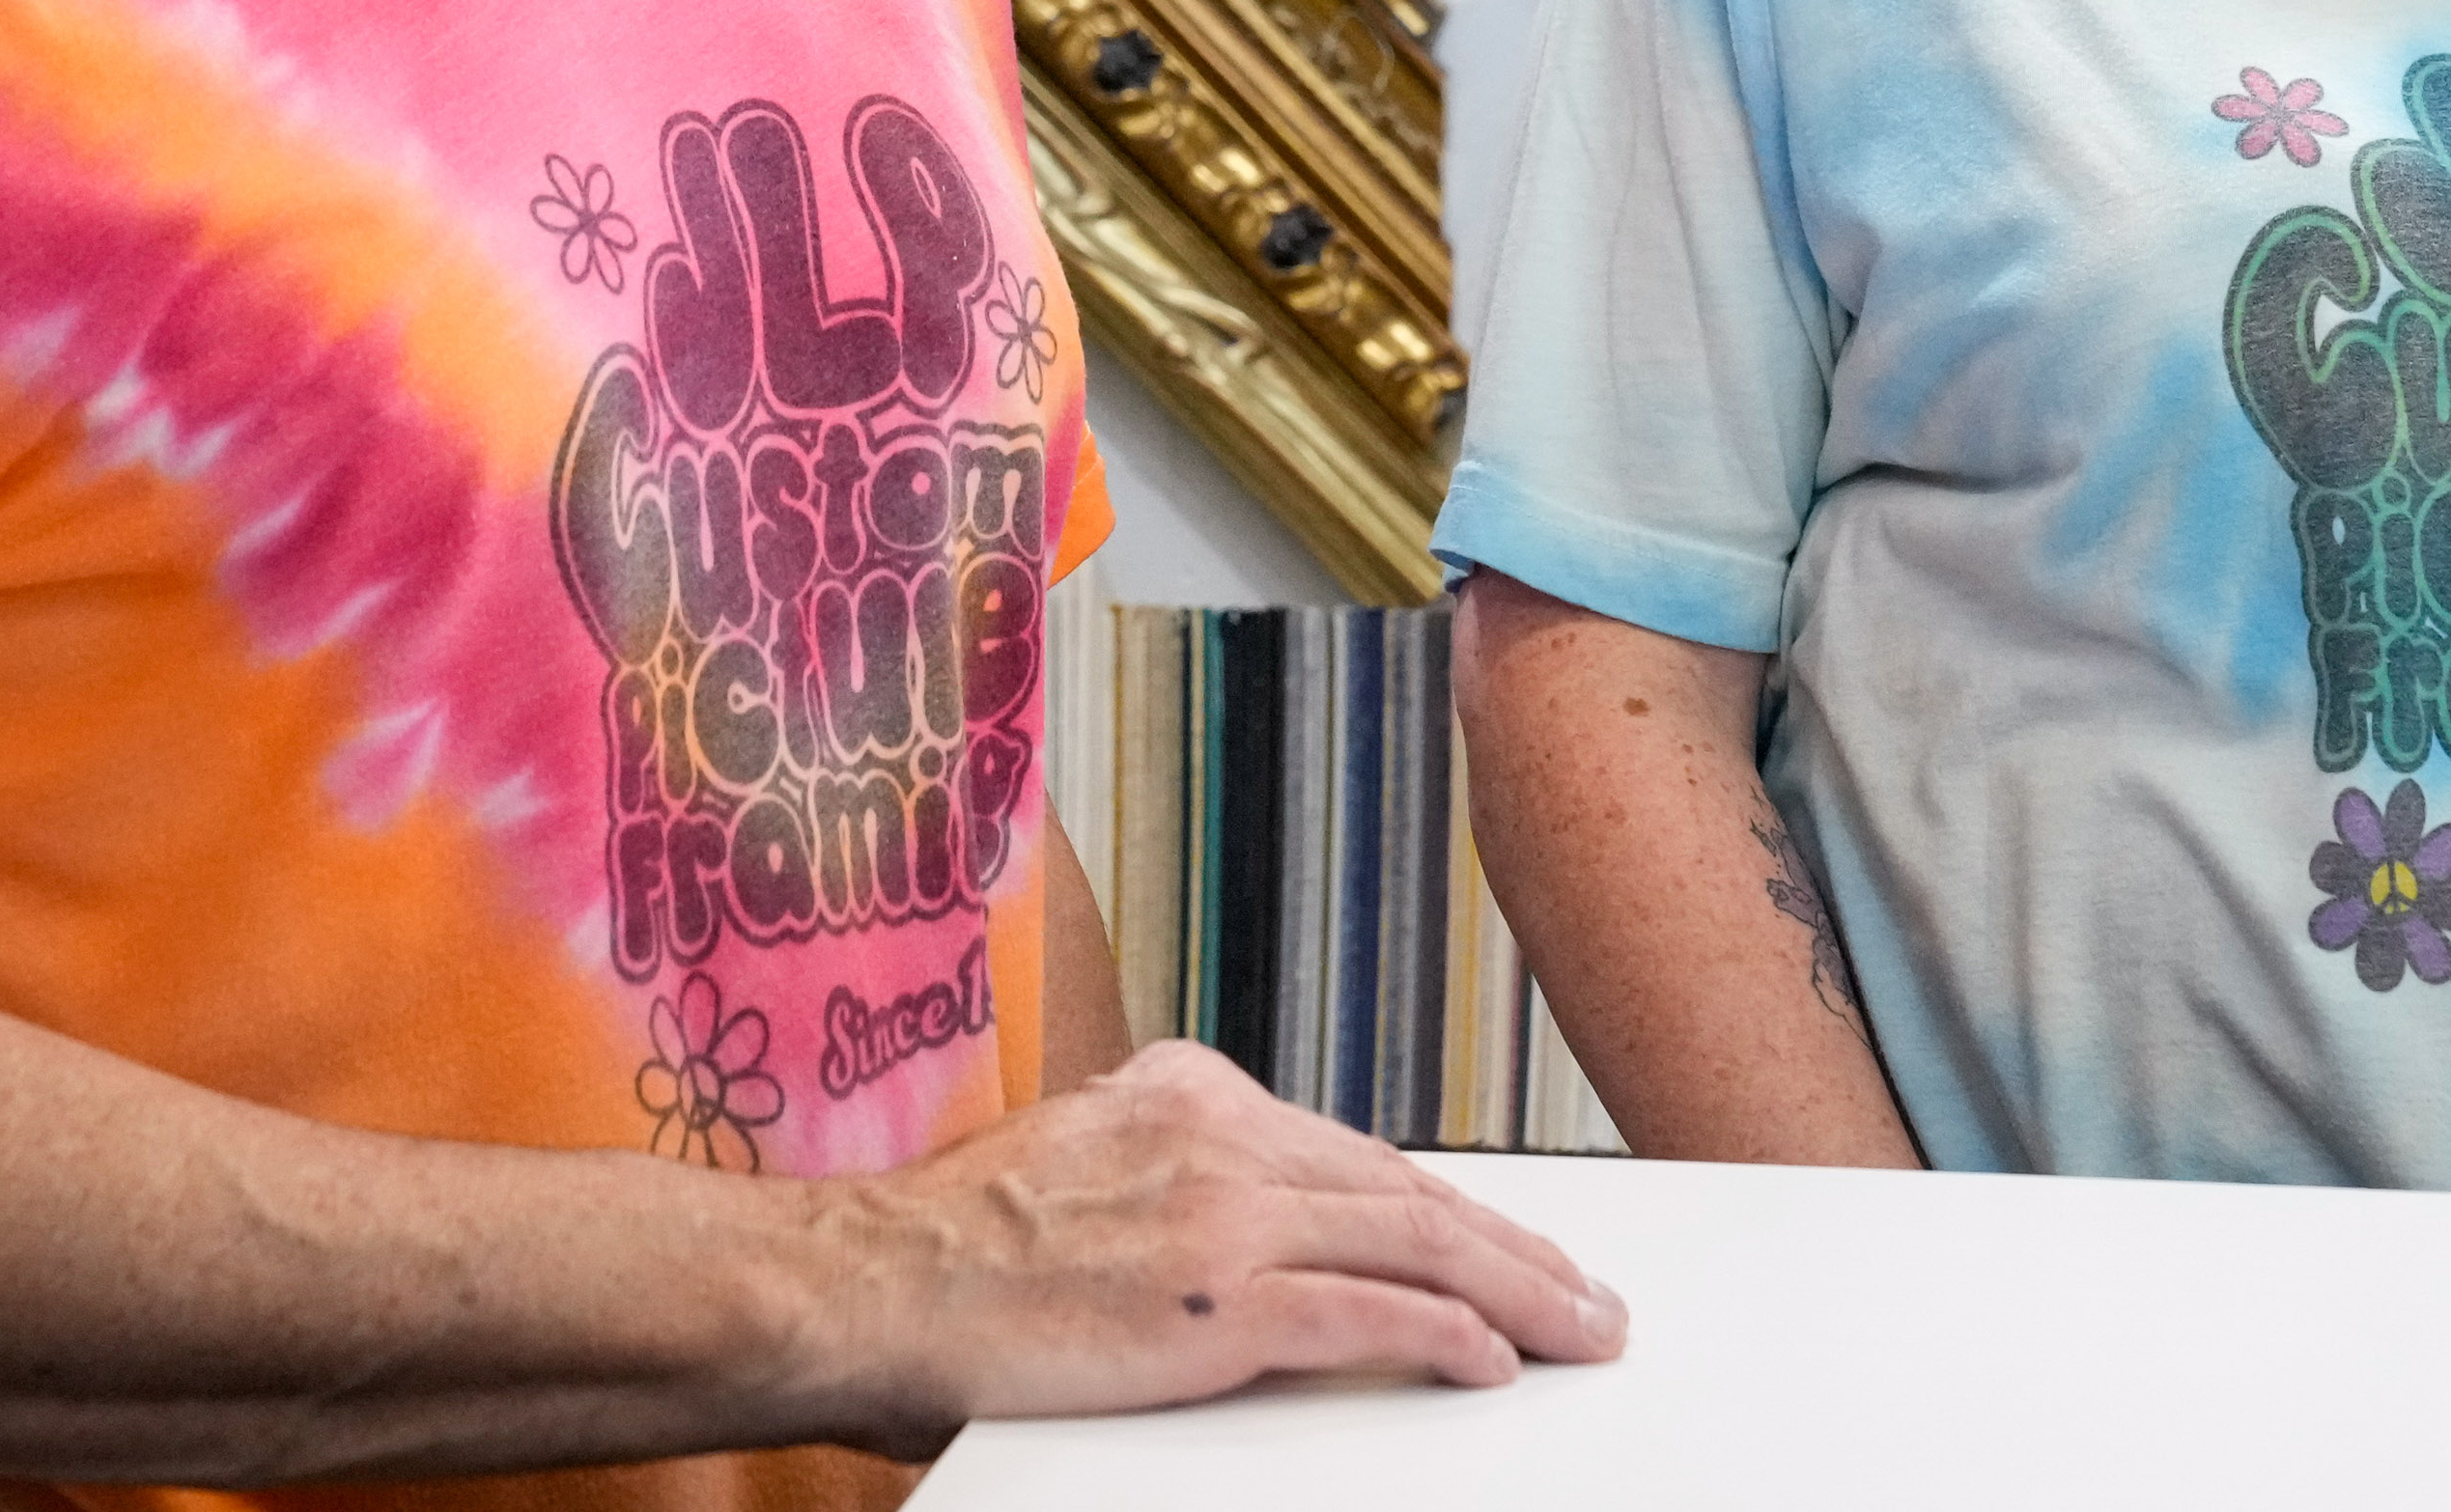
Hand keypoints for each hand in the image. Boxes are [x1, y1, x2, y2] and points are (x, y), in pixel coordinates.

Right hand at [798, 1041, 1626, 1449]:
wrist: (865, 1284)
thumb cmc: (946, 1250)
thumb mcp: (1070, 1155)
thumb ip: (1159, 1166)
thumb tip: (1228, 1211)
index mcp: (1183, 1092)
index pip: (1352, 1151)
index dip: (1444, 1201)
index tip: (1503, 1233)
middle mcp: (1215, 1133)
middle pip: (1405, 1189)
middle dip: (1511, 1241)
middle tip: (1585, 1288)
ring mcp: (1219, 1215)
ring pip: (1413, 1242)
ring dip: (1515, 1288)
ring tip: (1579, 1326)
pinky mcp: (1213, 1303)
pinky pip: (1366, 1316)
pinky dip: (1445, 1334)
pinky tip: (1493, 1358)